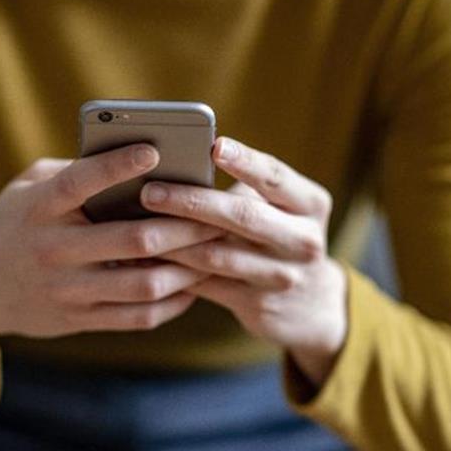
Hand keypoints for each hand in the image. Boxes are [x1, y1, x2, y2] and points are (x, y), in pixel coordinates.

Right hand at [0, 144, 223, 392]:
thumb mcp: (28, 188)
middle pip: (131, 240)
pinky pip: (136, 317)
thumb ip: (73, 173)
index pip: (80, 182)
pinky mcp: (76, 320)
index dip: (118, 166)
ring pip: (142, 284)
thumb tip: (135, 160)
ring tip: (213, 252)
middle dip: (183, 227)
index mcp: (39, 208)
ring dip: (186, 269)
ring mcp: (65, 290)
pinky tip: (191, 287)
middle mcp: (52, 250)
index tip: (155, 150)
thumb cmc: (13, 224)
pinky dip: (171, 303)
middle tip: (217, 214)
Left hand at [141, 136, 348, 388]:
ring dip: (172, 240)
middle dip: (192, 202)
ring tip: (137, 226)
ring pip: (217, 255)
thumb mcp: (283, 211)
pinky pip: (206, 285)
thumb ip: (247, 192)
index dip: (245, 161)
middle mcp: (303, 240)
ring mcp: (282, 276)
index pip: (275, 177)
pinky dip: (173, 271)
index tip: (214, 145)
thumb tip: (181, 165)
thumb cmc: (281, 238)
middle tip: (150, 192)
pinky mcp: (258, 305)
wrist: (313, 305)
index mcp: (310, 204)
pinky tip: (146, 259)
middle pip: (242, 216)